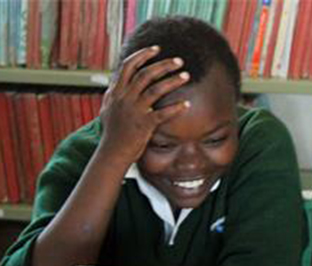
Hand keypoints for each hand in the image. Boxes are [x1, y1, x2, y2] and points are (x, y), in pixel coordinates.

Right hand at [98, 46, 189, 165]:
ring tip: (186, 76)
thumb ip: (111, 95)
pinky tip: (187, 104)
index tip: (156, 49)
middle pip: (145, 74)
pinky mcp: (144, 125)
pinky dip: (176, 108)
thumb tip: (113, 83)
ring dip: (172, 81)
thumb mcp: (107, 110)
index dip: (142, 55)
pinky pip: (163, 113)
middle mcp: (124, 98)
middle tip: (179, 61)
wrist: (112, 153)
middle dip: (163, 65)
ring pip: (155, 89)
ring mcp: (134, 111)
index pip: (127, 66)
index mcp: (116, 92)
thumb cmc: (112, 133)